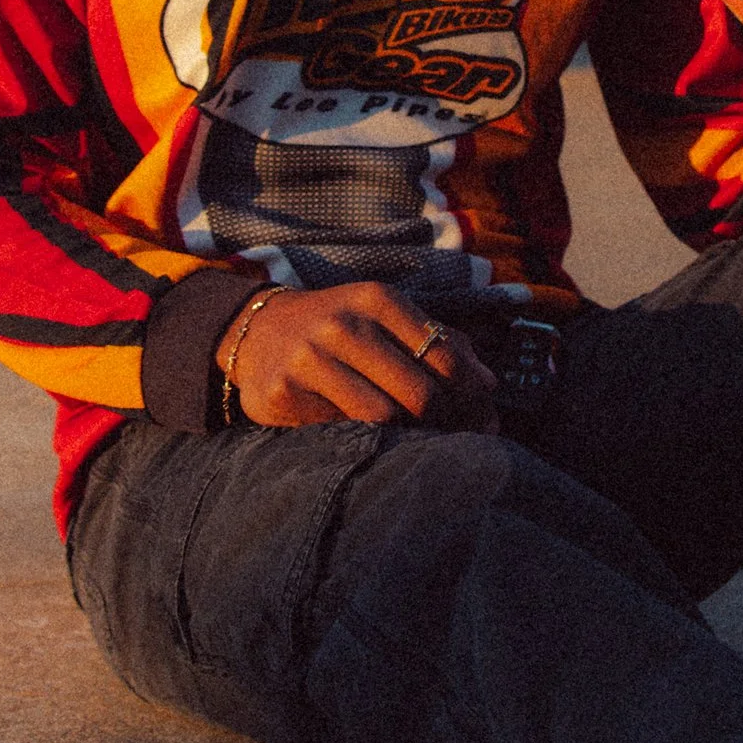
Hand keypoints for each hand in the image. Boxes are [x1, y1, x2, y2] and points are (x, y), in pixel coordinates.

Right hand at [216, 281, 499, 431]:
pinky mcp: (283, 393)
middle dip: (445, 424)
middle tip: (453, 439)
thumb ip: (438, 341)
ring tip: (415, 442)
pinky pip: (341, 431)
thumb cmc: (336, 326)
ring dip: (407, 438)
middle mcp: (344, 325)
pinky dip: (362, 441)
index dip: (471, 395)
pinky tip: (368, 439)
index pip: (446, 356)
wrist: (254, 330)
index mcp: (378, 300)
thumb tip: (488, 383)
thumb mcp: (383, 316)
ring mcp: (310, 359)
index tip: (480, 415)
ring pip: (383, 418)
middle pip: (420, 394)